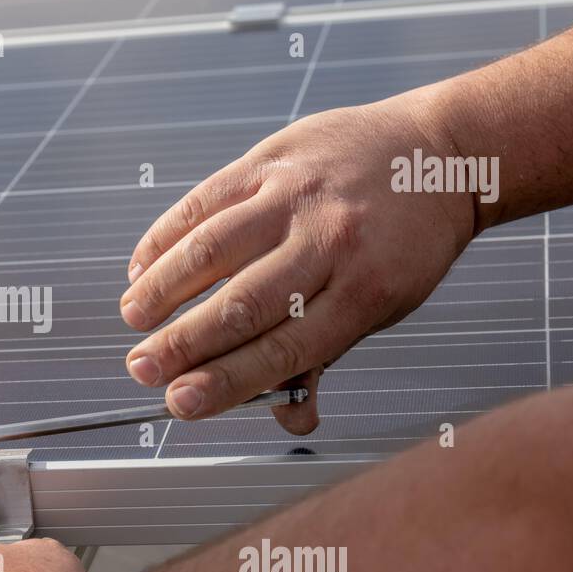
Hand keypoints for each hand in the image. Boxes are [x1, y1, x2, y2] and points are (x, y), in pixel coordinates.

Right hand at [120, 90, 474, 430]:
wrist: (438, 153)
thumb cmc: (404, 244)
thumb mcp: (383, 306)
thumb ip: (325, 356)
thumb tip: (290, 418)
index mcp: (365, 292)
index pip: (283, 349)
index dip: (225, 381)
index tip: (180, 403)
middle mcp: (330, 241)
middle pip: (243, 304)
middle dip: (183, 344)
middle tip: (141, 369)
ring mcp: (298, 195)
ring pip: (213, 248)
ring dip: (162, 288)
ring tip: (134, 318)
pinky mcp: (272, 158)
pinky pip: (204, 200)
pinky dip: (165, 237)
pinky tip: (142, 267)